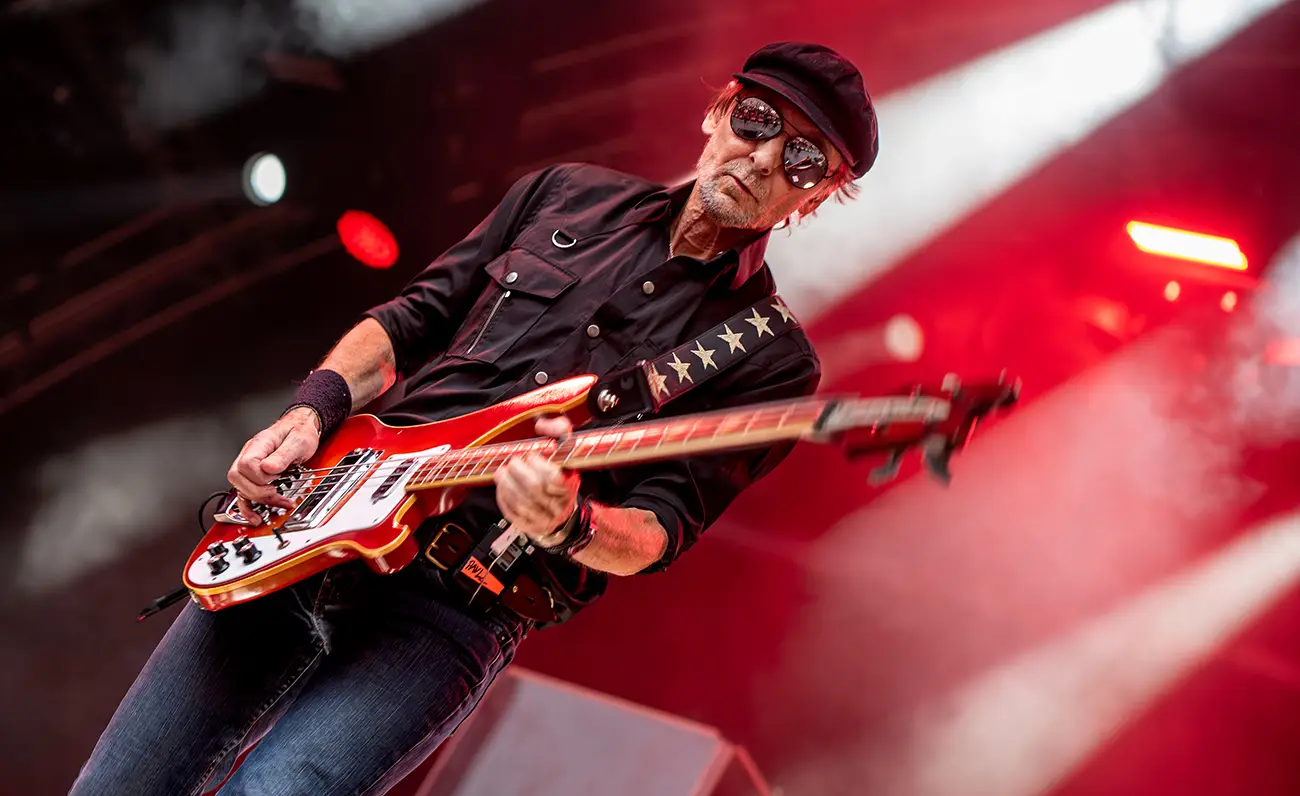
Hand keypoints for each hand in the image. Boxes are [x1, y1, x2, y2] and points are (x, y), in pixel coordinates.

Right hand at [226, 406, 320, 525]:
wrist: (302, 427)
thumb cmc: (299, 432)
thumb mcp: (298, 441)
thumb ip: (284, 455)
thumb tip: (268, 468)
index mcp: (259, 444)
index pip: (247, 464)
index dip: (260, 476)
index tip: (277, 479)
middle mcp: (250, 454)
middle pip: (237, 477)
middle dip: (258, 491)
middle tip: (277, 492)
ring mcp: (250, 466)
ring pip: (240, 488)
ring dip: (259, 501)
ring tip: (279, 503)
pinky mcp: (254, 476)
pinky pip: (244, 494)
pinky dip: (249, 508)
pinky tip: (256, 516)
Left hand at [493, 415, 579, 543]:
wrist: (563, 512)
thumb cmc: (561, 475)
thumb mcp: (566, 450)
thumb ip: (559, 430)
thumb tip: (541, 424)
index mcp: (570, 484)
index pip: (554, 478)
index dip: (539, 466)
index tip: (532, 456)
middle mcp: (559, 504)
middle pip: (534, 489)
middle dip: (518, 473)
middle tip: (512, 463)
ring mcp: (545, 518)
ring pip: (522, 503)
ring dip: (507, 486)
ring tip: (501, 474)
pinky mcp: (532, 527)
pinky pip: (514, 515)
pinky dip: (504, 500)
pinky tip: (501, 489)